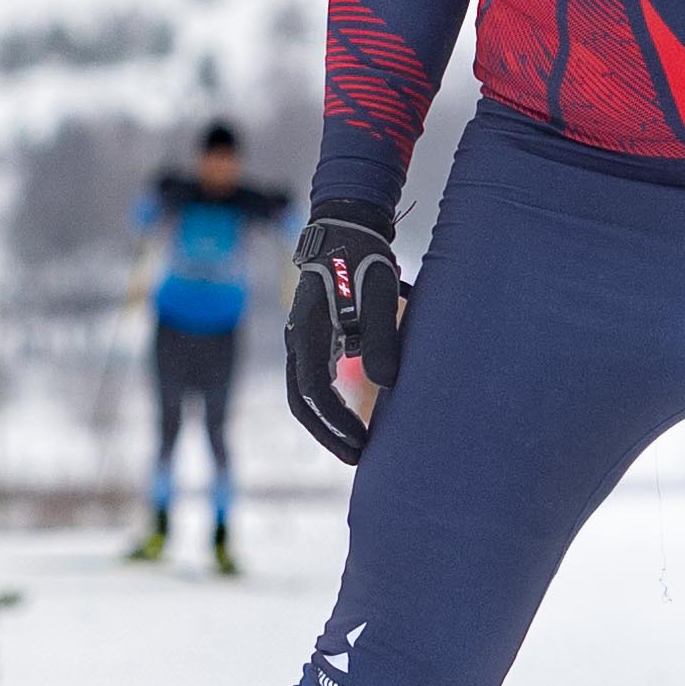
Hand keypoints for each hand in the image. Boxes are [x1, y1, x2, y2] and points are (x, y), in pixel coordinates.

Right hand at [281, 201, 407, 465]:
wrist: (346, 228)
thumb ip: (382, 339)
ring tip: (357, 445)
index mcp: (308, 332)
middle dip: (328, 433)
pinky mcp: (315, 337)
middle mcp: (298, 340)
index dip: (335, 423)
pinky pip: (314, 380)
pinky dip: (329, 404)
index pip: (314, 391)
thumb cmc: (364, 259)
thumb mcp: (379, 295)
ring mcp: (303, 339)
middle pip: (301, 401)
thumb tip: (387, 384)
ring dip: (327, 422)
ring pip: (304, 393)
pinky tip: (355, 416)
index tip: (362, 444)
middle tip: (358, 458)